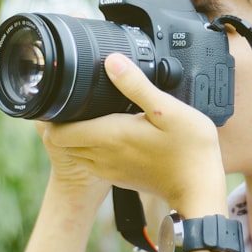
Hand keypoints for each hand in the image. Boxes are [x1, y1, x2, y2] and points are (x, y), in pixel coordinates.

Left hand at [43, 53, 227, 215]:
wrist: (199, 191)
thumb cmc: (189, 151)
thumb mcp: (167, 110)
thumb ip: (136, 85)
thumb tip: (112, 61)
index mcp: (108, 136)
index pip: (57, 132)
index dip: (52, 115)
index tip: (61, 96)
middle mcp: (102, 156)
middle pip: (62, 142)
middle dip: (61, 123)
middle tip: (73, 101)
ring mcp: (110, 170)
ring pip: (75, 153)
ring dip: (75, 137)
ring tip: (88, 115)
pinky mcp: (120, 178)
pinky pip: (92, 163)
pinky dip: (90, 149)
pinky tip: (109, 135)